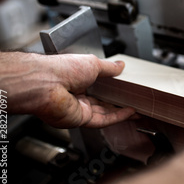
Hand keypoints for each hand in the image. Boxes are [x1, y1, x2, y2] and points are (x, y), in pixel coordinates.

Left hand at [0, 51, 134, 127]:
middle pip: (102, 101)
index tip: (126, 88)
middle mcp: (76, 95)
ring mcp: (78, 108)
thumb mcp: (92, 63)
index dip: (113, 88)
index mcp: (76, 79)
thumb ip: (108, 67)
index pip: (98, 86)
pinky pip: (102, 120)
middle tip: (134, 101)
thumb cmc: (61, 69)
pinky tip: (129, 113)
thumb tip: (120, 65)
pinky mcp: (79, 119)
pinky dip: (117, 117)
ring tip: (137, 108)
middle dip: (118, 102)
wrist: (46, 84)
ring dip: (121, 111)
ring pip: (104, 113)